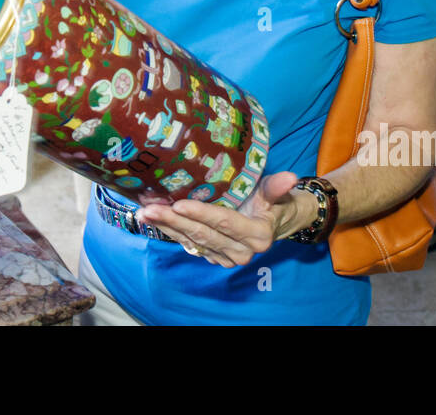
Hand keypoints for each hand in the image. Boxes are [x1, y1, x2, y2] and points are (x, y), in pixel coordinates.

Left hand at [135, 172, 312, 267]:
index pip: (224, 222)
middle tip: (149, 208)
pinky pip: (189, 244)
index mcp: (257, 235)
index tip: (178, 204)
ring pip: (191, 240)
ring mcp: (225, 258)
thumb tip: (291, 177)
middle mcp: (241, 252)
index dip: (201, 213)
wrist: (275, 224)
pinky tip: (154, 220)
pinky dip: (171, 232)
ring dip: (166, 227)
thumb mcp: (276, 193)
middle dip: (174, 221)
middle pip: (202, 234)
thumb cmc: (274, 203)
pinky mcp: (213, 257)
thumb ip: (277, 186)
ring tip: (144, 212)